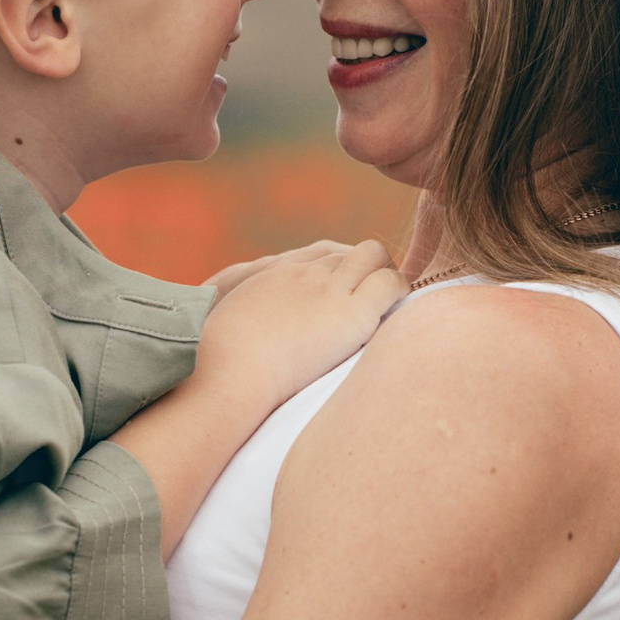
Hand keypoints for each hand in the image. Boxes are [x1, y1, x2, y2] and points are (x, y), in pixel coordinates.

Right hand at [190, 239, 404, 427]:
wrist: (228, 369)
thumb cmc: (219, 363)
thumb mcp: (227, 330)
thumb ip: (248, 324)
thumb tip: (253, 342)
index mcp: (274, 276)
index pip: (321, 254)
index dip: (343, 268)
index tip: (351, 289)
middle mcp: (304, 272)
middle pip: (350, 251)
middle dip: (369, 271)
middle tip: (378, 300)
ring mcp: (329, 288)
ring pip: (375, 255)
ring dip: (387, 277)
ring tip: (393, 307)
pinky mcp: (352, 312)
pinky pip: (391, 284)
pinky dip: (400, 294)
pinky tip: (399, 315)